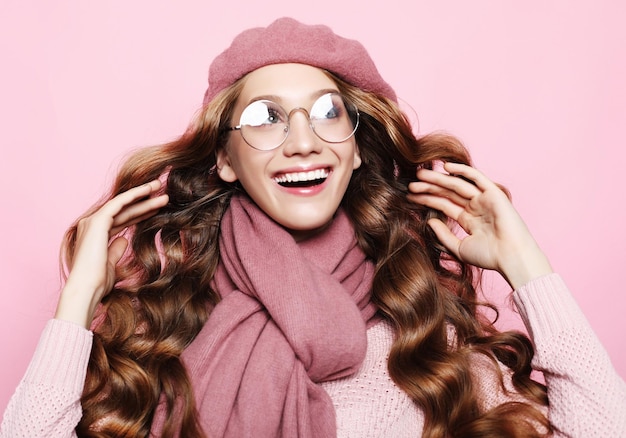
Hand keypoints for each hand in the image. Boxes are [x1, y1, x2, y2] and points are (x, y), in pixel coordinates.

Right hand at [55, 180, 168, 327]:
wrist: (87, 288)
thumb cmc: (97, 282)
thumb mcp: (110, 264)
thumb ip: (115, 249)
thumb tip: (124, 239)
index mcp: (94, 236)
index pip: (121, 220)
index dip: (139, 214)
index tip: (156, 209)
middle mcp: (91, 225)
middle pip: (124, 211)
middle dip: (143, 202)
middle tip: (161, 193)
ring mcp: (92, 222)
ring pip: (123, 205)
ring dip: (143, 196)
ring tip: (160, 186)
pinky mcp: (97, 222)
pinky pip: (118, 203)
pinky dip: (133, 195)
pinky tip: (148, 190)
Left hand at [407, 162, 551, 288]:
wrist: (511, 257)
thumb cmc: (489, 257)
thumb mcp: (459, 247)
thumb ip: (444, 235)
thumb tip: (430, 222)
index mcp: (469, 220)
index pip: (443, 205)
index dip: (426, 199)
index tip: (409, 196)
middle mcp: (476, 207)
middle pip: (447, 193)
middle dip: (429, 188)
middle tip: (410, 185)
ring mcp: (484, 199)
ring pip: (457, 184)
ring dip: (438, 179)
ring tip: (419, 175)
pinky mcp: (493, 193)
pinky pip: (476, 177)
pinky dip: (462, 170)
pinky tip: (445, 167)